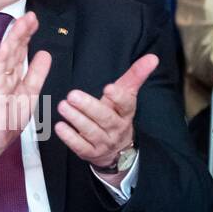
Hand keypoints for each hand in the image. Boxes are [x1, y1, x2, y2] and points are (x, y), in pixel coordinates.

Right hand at [0, 11, 51, 186]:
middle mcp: (4, 75)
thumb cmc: (7, 120)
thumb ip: (37, 74)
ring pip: (6, 54)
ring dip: (14, 37)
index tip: (35, 20)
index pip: (21, 51)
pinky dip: (3, 56)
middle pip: (14, 48)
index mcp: (13, 75)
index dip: (27, 35)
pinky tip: (9, 44)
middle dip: (22, 31)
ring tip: (23, 22)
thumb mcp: (30, 94)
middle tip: (31, 14)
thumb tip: (45, 54)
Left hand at [55, 54, 157, 173]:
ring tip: (62, 106)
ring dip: (76, 119)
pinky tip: (59, 127)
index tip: (108, 88)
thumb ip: (136, 75)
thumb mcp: (126, 95)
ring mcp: (104, 142)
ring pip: (91, 131)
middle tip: (72, 95)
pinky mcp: (91, 154)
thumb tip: (153, 57)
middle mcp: (117, 128)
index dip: (118, 97)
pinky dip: (69, 137)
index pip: (126, 104)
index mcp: (126, 112)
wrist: (116, 148)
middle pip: (105, 118)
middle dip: (88, 106)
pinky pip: (81, 147)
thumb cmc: (117, 113)